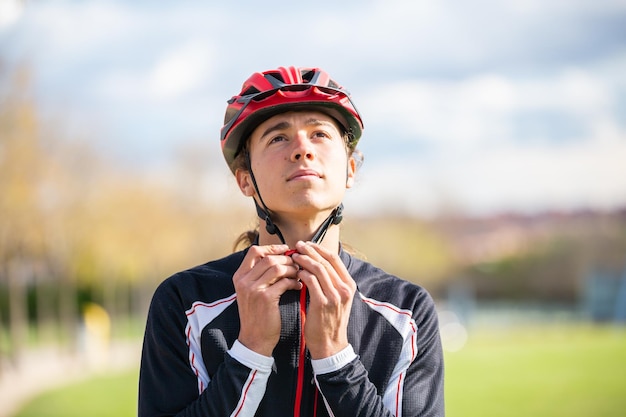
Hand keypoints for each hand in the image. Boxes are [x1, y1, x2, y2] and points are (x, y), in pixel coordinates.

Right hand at [233, 244, 301, 355]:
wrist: (255, 339)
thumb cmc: (257, 314)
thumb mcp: (251, 292)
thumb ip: (260, 275)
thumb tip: (279, 256)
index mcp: (240, 276)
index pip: (254, 251)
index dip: (272, 248)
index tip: (286, 250)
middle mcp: (244, 281)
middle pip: (268, 258)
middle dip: (286, 259)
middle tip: (297, 265)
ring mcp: (254, 289)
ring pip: (277, 268)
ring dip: (292, 269)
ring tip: (298, 275)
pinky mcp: (265, 298)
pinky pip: (284, 282)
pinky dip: (294, 282)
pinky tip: (298, 286)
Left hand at [292, 241, 355, 358]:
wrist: (330, 344)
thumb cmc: (329, 320)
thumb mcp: (336, 299)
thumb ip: (331, 282)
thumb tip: (316, 263)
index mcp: (349, 284)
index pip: (334, 258)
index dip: (319, 249)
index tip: (307, 244)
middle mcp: (344, 288)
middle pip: (326, 261)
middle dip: (310, 251)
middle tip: (297, 246)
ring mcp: (335, 296)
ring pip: (318, 269)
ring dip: (304, 260)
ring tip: (293, 257)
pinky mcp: (323, 303)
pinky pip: (311, 282)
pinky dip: (302, 274)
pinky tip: (295, 272)